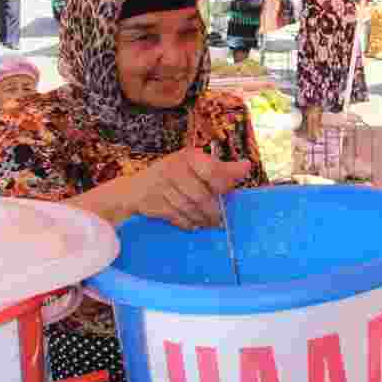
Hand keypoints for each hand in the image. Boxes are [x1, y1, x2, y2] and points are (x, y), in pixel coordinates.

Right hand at [129, 148, 251, 229]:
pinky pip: (177, 217)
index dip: (224, 184)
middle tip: (221, 218)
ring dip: (203, 219)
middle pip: (201, 196)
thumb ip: (221, 168)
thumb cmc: (175, 174)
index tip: (231, 191)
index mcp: (188, 156)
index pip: (211, 171)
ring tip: (211, 223)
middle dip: (214, 210)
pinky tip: (196, 225)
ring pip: (189, 209)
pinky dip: (189, 223)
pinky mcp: (153, 204)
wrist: (135, 189)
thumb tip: (246, 166)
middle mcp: (173, 169)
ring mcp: (161, 187)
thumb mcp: (196, 165)